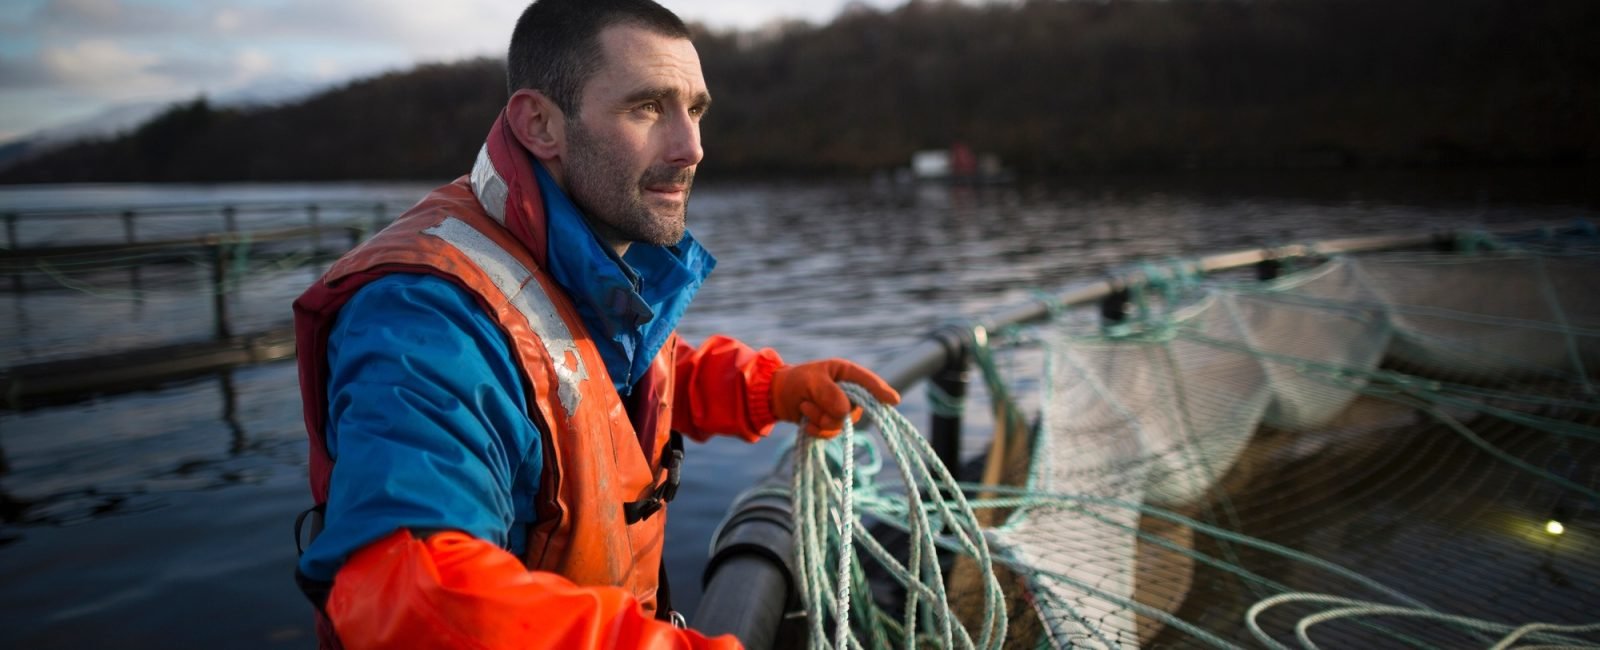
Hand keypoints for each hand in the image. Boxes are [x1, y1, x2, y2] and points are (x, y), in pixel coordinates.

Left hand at [770, 359, 899, 437]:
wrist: (779, 397)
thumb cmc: (796, 381)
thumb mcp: (810, 381)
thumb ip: (828, 393)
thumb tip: (846, 411)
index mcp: (847, 373)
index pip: (868, 383)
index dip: (881, 391)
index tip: (893, 401)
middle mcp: (850, 392)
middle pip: (853, 410)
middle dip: (829, 411)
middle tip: (807, 403)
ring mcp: (844, 410)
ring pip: (841, 425)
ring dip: (819, 420)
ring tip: (805, 407)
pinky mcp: (834, 425)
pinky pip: (831, 434)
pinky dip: (816, 430)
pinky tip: (806, 422)